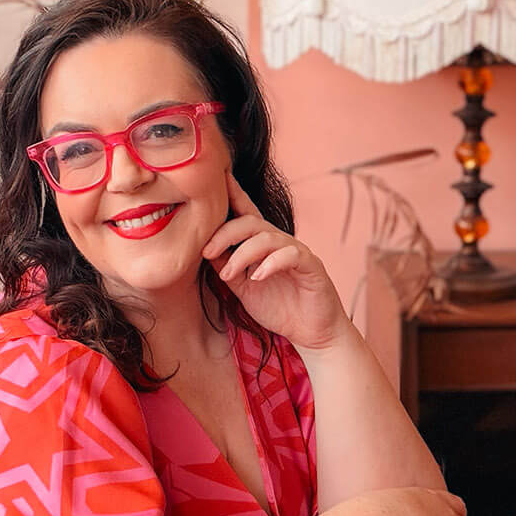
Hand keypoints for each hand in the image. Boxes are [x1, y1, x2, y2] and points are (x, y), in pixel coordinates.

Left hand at [202, 174, 347, 351]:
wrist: (312, 334)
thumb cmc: (280, 309)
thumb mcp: (244, 288)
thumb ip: (227, 267)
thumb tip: (204, 248)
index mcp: (264, 245)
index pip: (246, 214)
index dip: (233, 194)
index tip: (215, 181)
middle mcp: (281, 243)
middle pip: (252, 222)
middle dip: (226, 233)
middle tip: (206, 251)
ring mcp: (297, 252)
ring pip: (267, 237)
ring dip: (243, 254)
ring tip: (229, 274)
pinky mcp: (312, 266)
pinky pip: (291, 255)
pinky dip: (271, 264)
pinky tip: (257, 277)